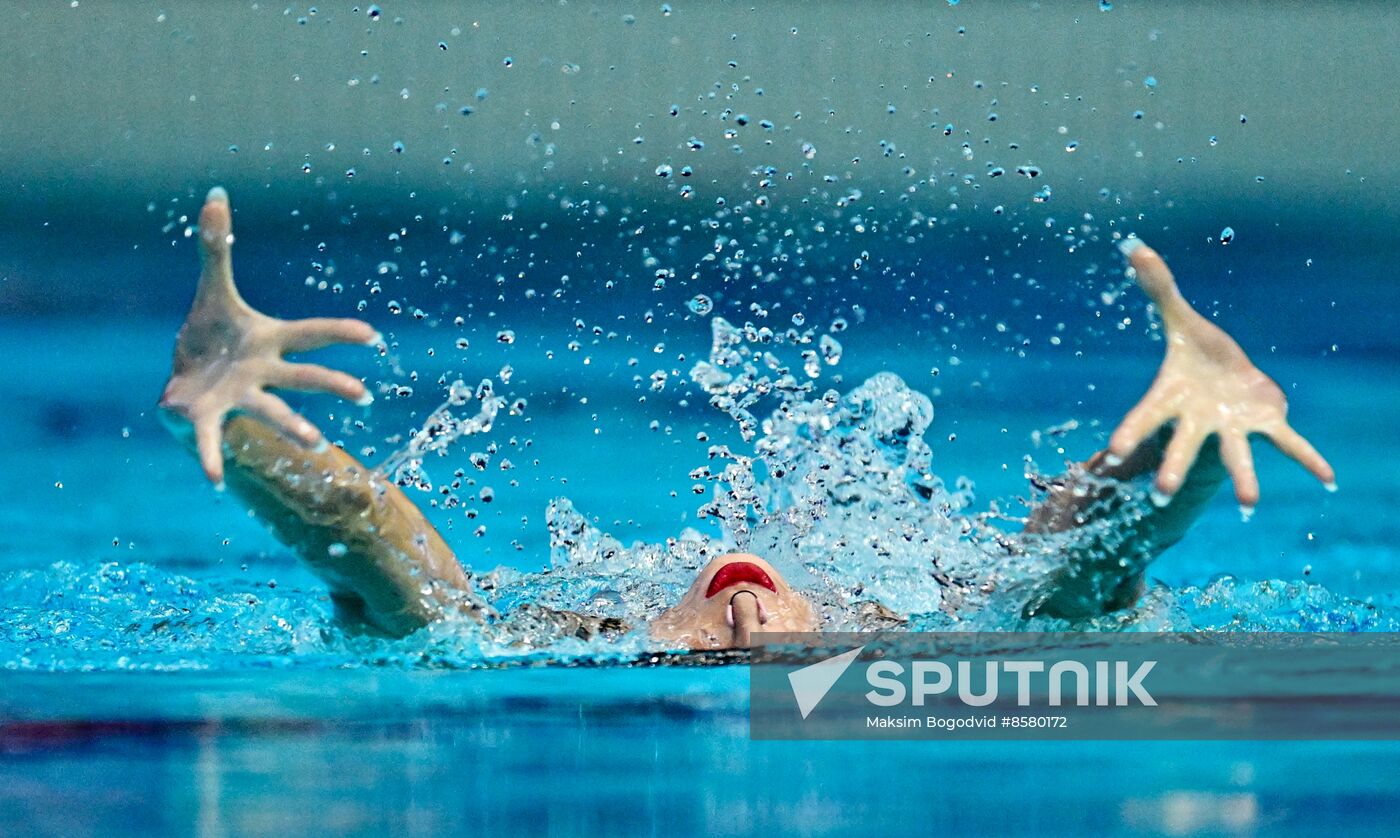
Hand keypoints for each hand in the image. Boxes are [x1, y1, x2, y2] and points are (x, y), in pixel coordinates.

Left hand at [158, 187, 380, 485]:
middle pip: (302, 377)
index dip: (341, 333)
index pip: (311, 334)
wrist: (187, 380)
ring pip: (272, 413)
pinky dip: (212, 459)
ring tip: (317, 445)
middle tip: (361, 393)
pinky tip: (216, 482)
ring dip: (294, 427)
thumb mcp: (213, 291)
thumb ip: (216, 246)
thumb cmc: (210, 339)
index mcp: (269, 342)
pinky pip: (213, 441)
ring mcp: (240, 398)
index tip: (373, 335)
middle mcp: (263, 374)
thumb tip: (215, 193)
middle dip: (331, 384)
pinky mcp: (209, 419)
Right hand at [1105, 239, 1335, 509]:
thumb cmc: (1195, 353)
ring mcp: (1232, 427)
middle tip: (1162, 493)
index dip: (1131, 432)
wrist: (1227, 376)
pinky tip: (1330, 478)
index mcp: (1171, 398)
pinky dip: (1309, 459)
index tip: (1112, 454)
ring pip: (1235, 455)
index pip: (1146, 416)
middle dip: (1175, 468)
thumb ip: (1160, 288)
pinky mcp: (1264, 425)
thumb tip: (1135, 247)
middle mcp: (1199, 420)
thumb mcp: (1179, 318)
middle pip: (1183, 446)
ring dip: (1244, 479)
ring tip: (1250, 504)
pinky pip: (1289, 443)